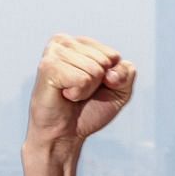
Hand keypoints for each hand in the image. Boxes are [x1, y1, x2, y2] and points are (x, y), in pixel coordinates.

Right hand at [25, 33, 136, 152]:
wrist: (65, 134)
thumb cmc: (88, 110)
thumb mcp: (119, 91)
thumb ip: (126, 73)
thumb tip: (110, 73)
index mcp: (80, 43)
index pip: (113, 56)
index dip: (110, 79)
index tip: (91, 88)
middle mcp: (65, 41)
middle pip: (104, 61)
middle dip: (97, 84)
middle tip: (79, 93)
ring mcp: (54, 52)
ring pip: (94, 70)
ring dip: (86, 90)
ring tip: (70, 94)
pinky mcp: (48, 66)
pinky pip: (82, 79)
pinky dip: (77, 93)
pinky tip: (63, 94)